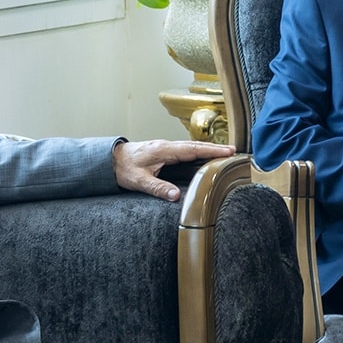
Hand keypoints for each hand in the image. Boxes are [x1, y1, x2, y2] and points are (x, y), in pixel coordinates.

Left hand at [113, 139, 234, 201]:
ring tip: (224, 154)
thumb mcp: (139, 180)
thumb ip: (158, 188)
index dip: (211, 151)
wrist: (109, 159)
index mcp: (164, 150)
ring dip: (207, 149)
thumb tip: (176, 196)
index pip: (193, 149)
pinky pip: (184, 150)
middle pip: (196, 146)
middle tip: (233, 152)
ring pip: (191, 147)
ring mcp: (165, 148)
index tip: (228, 152)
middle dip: (215, 148)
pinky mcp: (163, 151)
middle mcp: (167, 146)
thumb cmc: (123, 168)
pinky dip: (197, 152)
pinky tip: (202, 157)